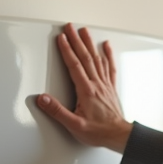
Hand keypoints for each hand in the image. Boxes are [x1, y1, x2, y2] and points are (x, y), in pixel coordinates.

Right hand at [36, 23, 132, 152]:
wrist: (119, 136)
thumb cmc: (99, 132)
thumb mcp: (74, 125)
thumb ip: (57, 111)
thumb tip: (43, 99)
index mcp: (86, 91)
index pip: (74, 66)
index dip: (67, 50)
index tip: (61, 38)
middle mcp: (97, 84)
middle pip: (85, 57)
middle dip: (76, 40)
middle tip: (70, 27)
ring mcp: (105, 84)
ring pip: (97, 59)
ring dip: (89, 43)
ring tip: (84, 31)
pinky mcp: (110, 88)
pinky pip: (110, 67)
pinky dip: (108, 54)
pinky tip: (106, 46)